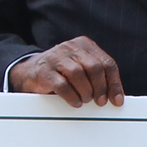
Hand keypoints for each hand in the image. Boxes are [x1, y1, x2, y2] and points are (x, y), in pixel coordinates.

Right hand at [9, 37, 124, 107]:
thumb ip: (96, 76)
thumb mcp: (81, 68)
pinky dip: (72, 96)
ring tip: (85, 100)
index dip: (114, 83)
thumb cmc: (60, 72)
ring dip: (85, 91)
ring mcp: (56, 58)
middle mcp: (70, 48)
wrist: (30, 71)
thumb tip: (115, 96)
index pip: (106, 63)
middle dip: (100, 87)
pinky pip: (62, 84)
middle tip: (100, 101)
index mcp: (84, 45)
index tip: (116, 100)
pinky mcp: (44, 71)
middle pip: (94, 67)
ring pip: (78, 74)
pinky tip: (75, 101)